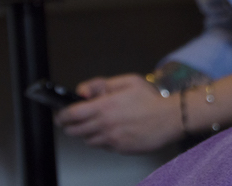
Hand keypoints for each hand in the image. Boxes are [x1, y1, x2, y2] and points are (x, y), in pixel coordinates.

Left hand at [54, 73, 182, 153]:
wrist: (170, 119)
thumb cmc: (151, 100)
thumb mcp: (128, 81)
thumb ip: (102, 84)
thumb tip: (82, 91)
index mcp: (104, 106)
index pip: (71, 114)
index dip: (62, 115)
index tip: (61, 114)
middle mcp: (104, 125)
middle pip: (74, 131)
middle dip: (70, 126)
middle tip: (74, 121)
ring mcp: (111, 139)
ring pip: (87, 140)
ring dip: (87, 133)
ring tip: (97, 124)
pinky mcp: (119, 149)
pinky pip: (103, 146)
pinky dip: (102, 140)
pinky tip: (112, 131)